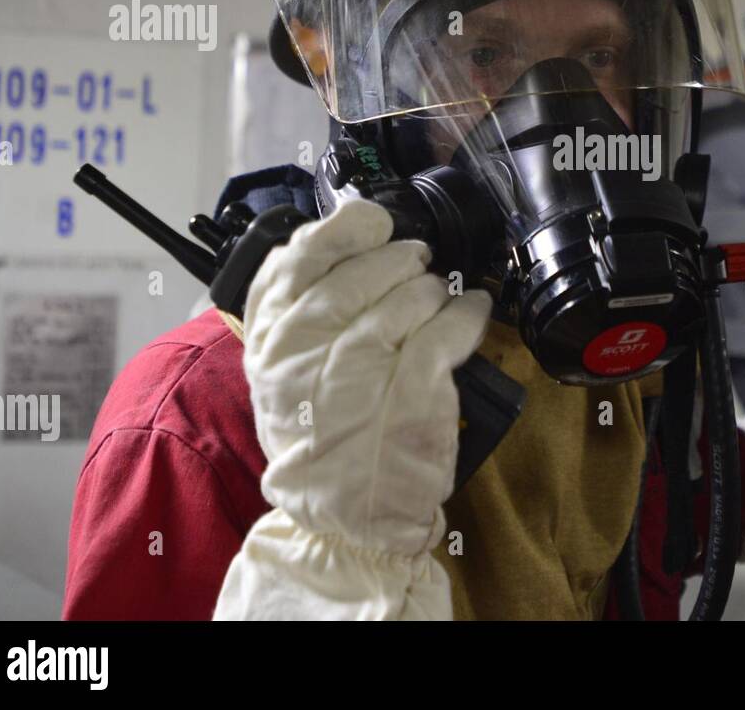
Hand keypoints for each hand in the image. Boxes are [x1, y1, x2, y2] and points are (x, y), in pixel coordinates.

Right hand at [242, 198, 491, 555]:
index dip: (346, 228)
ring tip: (438, 302)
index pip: (302, 256)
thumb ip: (295, 311)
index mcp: (272, 340)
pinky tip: (472, 311)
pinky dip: (468, 313)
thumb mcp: (282, 376)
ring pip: (411, 295)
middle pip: (367, 269)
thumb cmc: (320, 442)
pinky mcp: (413, 390)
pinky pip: (449, 326)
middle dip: (402, 261)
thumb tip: (334, 237)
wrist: (348, 520)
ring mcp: (360, 369)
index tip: (374, 225)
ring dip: (434, 292)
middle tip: (418, 269)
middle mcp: (308, 349)